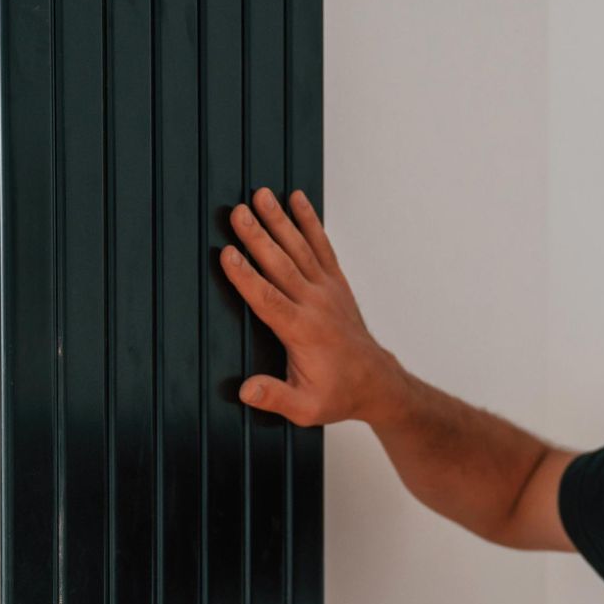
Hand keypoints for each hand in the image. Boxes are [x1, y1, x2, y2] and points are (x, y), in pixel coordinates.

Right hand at [218, 186, 400, 427]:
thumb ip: (275, 397)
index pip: (268, 299)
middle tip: (237, 212)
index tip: (227, 254)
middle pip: (281, 265)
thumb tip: (246, 390)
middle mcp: (315, 305)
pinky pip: (322, 246)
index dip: (246, 277)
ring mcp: (327, 290)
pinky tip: (297, 199)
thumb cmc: (337, 394)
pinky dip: (310, 222)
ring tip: (260, 194)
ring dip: (279, 221)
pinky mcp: (336, 283)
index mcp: (302, 332)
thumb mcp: (305, 408)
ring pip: (300, 249)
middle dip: (258, 237)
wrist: (376, 382)